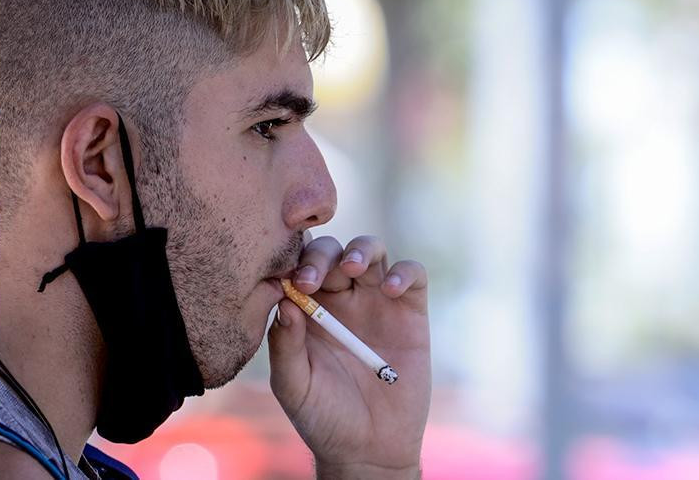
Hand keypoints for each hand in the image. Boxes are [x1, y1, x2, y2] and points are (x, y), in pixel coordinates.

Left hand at [268, 235, 430, 478]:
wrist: (368, 448)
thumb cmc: (323, 416)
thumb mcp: (293, 385)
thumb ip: (284, 346)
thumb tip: (285, 303)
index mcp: (308, 308)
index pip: (298, 265)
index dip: (292, 261)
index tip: (288, 280)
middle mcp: (341, 298)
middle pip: (332, 251)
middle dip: (320, 256)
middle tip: (312, 279)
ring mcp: (376, 301)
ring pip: (371, 250)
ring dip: (360, 250)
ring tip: (351, 268)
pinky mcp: (410, 311)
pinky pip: (413, 274)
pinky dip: (404, 272)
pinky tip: (390, 290)